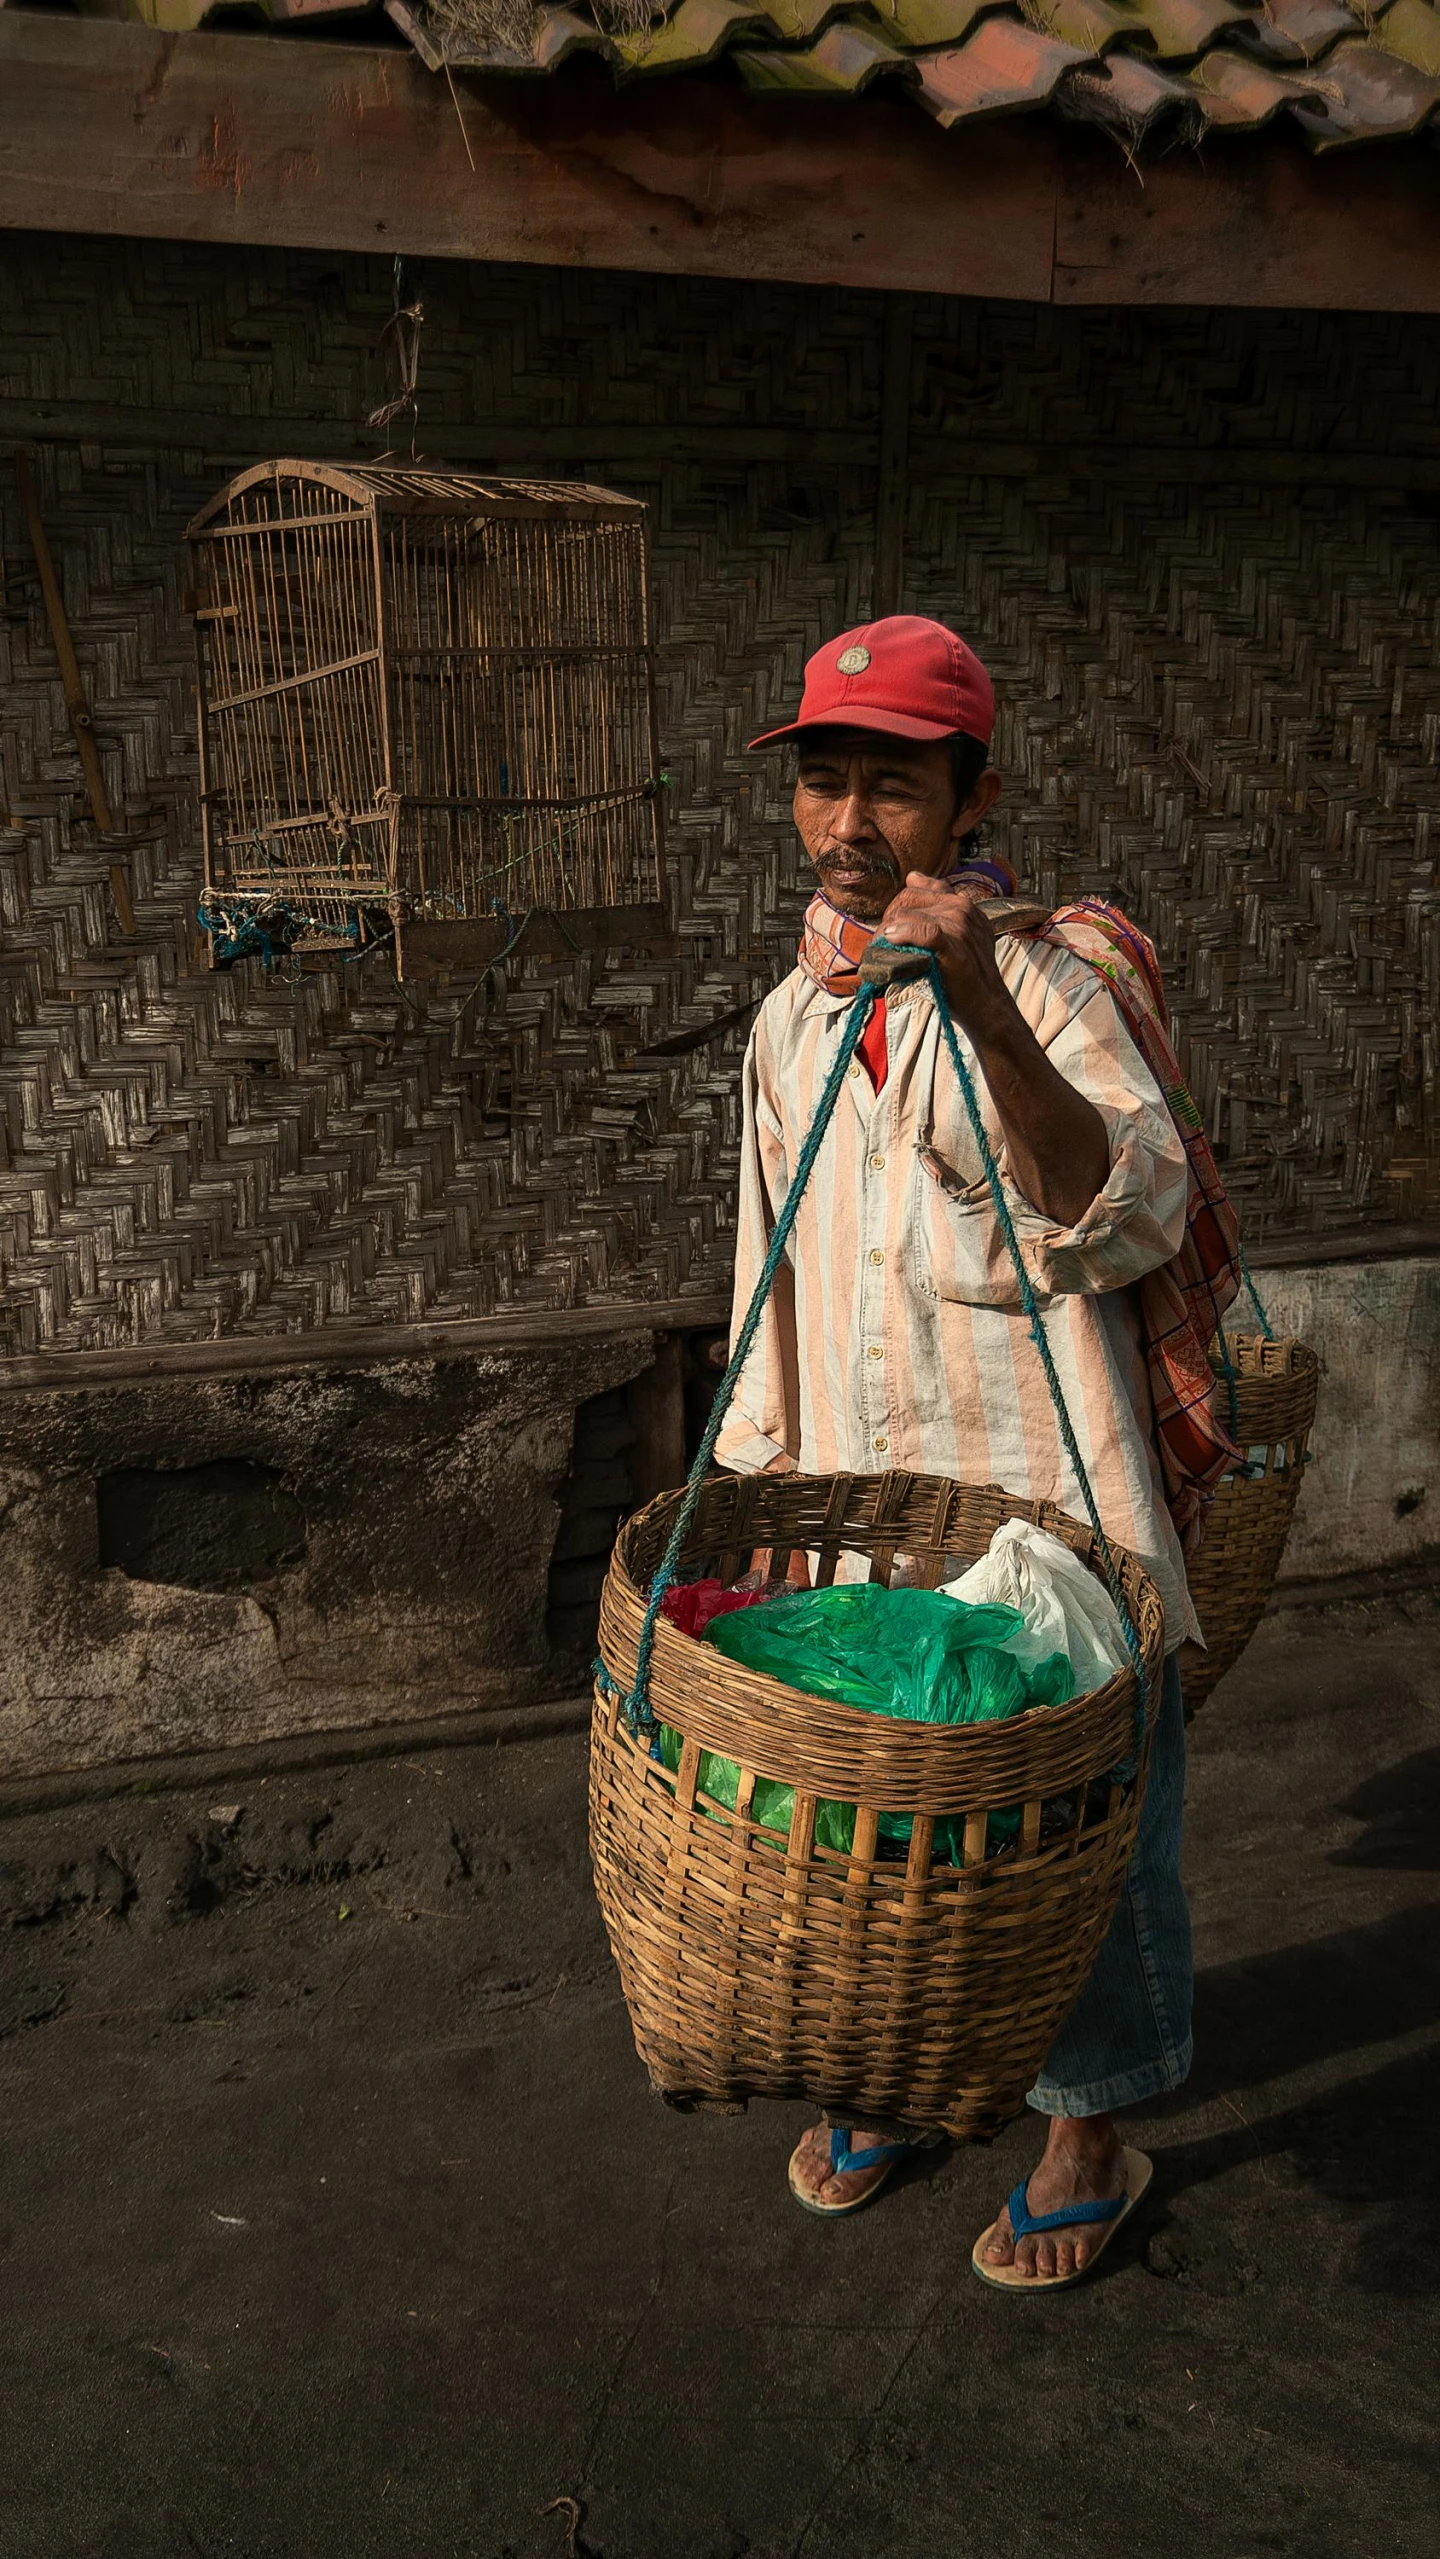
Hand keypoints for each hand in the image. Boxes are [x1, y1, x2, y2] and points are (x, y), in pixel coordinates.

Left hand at [878, 873, 1010, 1038]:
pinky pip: (922, 931)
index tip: (892, 928)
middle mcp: (961, 908)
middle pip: (907, 902)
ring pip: (907, 916)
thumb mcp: (959, 929)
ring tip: (881, 950)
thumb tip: (913, 876)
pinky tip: (892, 941)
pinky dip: (903, 935)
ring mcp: (958, 925)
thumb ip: (938, 902)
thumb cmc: (966, 969)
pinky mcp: (953, 944)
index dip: (897, 908)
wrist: (984, 1000)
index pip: (916, 890)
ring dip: (889, 932)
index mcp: (961, 902)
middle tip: (881, 943)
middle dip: (889, 921)